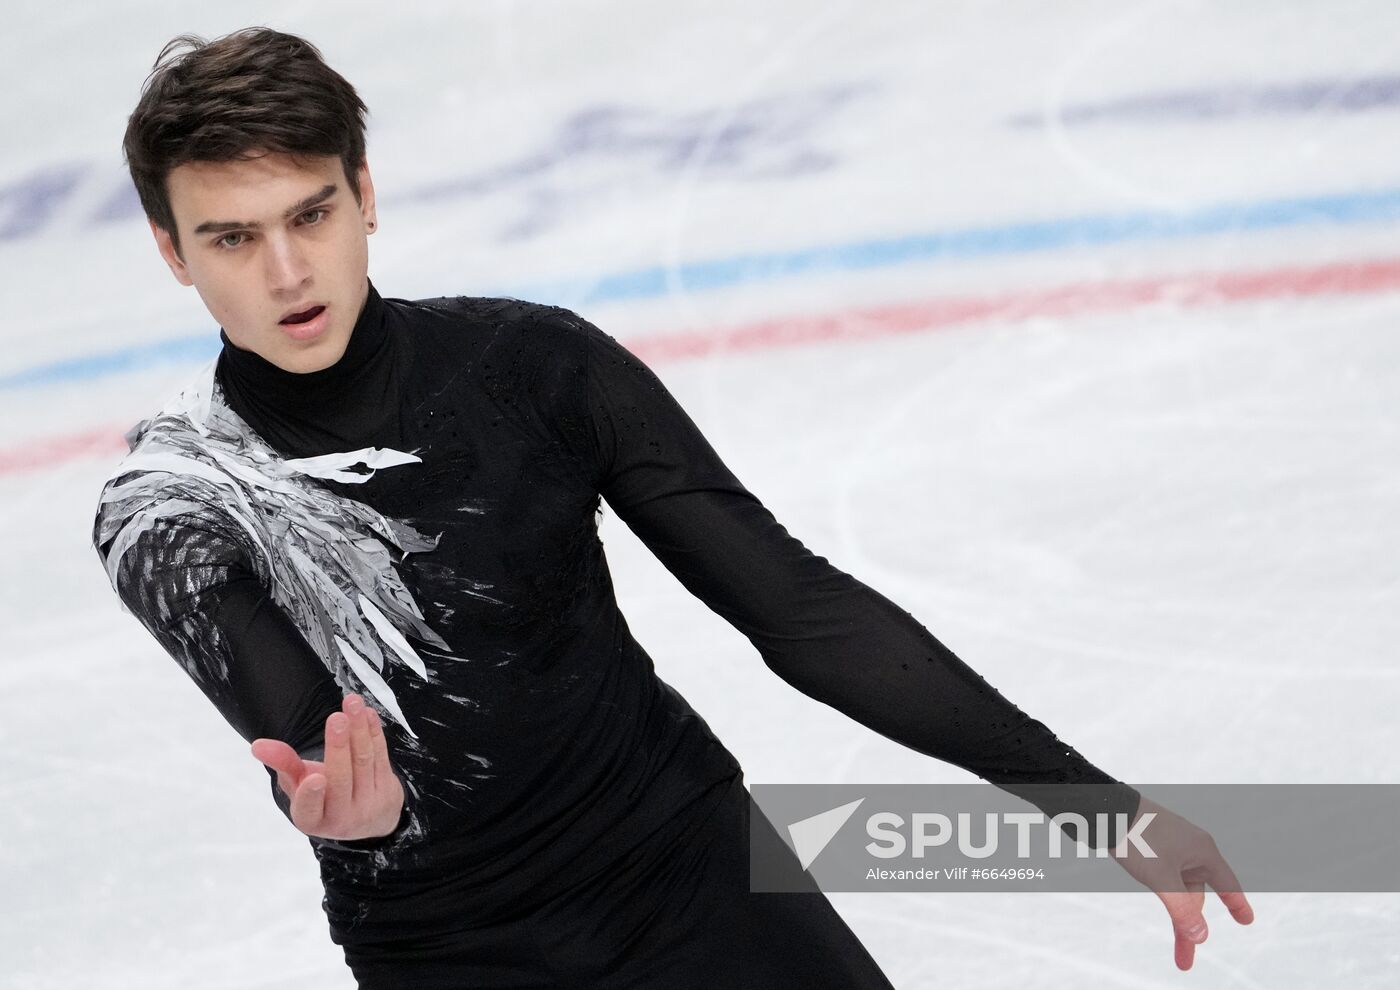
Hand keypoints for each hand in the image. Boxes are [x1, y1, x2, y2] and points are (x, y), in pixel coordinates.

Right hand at [250, 693, 404, 840]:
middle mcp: (342, 818)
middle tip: (336, 718)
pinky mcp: (388, 790)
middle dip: (339, 747)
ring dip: (359, 729)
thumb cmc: (323, 796)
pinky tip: (367, 713)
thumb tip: (258, 745)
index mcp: (312, 820)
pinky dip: (374, 732)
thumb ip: (282, 764)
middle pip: (341, 779)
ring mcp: (368, 805)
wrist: (368, 819)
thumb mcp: (298, 784)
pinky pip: (381, 756)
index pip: (309, 809)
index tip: (315, 777)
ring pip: (364, 762)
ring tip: (352, 702)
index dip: (311, 796)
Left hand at [1113, 796, 1254, 969]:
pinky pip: (1166, 878)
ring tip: (1176, 950)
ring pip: (1179, 889)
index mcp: (1202, 850)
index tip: (1247, 921)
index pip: (1227, 884)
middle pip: (1197, 896)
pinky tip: (1162, 903)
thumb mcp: (1160, 878)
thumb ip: (1181, 908)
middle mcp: (1191, 848)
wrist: (1104, 808)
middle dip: (1191, 928)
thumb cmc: (1136, 836)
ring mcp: (1171, 846)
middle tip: (1184, 962)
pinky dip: (1167, 897)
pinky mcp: (1153, 845)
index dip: (1237, 904)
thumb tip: (1201, 937)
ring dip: (1177, 916)